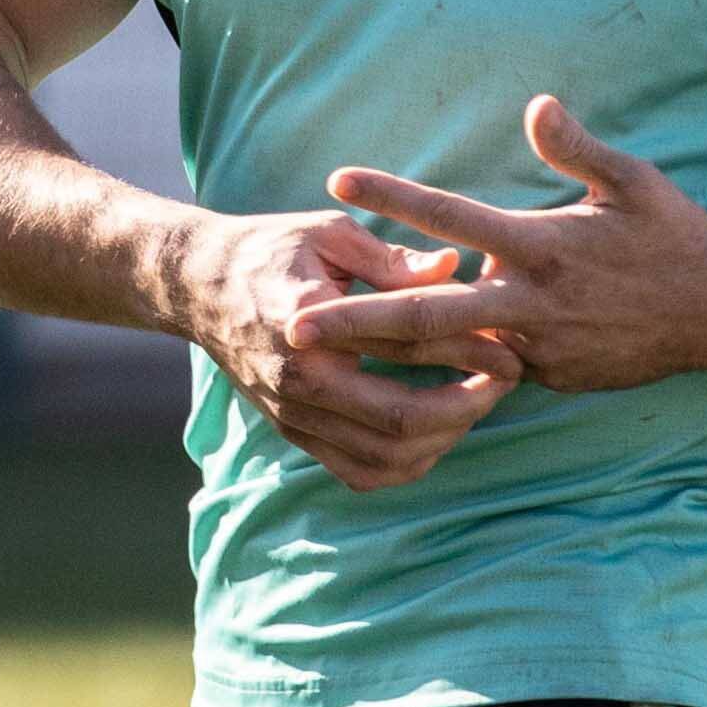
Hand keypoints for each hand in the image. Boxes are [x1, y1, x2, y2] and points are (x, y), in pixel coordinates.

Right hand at [183, 210, 524, 492]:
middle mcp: (300, 381)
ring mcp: (294, 415)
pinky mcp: (293, 432)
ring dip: (442, 441)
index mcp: (310, 323)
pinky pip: (357, 473)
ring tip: (474, 406)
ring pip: (383, 460)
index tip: (508, 344)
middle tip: (505, 381)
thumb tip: (455, 268)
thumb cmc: (269, 248)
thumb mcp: (328, 234)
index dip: (468, 347)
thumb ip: (390, 258)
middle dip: (467, 407)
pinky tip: (434, 436)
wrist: (197, 287)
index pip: (406, 342)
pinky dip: (404, 466)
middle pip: (401, 421)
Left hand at [291, 98, 706, 396]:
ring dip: (384, 355)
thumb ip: (577, 146)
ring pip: (446, 353)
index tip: (340, 179)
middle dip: (356, 321)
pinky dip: (442, 370)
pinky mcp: (547, 376)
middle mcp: (530, 301)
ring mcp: (537, 347)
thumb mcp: (632, 181)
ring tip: (323, 358)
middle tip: (295, 326)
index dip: (393, 196)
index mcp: (543, 245)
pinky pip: (486, 370)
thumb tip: (536, 104)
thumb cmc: (673, 236)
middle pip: (426, 313)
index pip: (451, 217)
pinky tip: (395, 374)